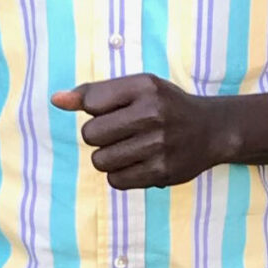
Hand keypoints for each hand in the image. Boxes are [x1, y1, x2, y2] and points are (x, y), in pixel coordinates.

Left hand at [52, 74, 226, 187]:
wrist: (212, 130)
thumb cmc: (165, 106)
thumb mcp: (137, 88)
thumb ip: (94, 92)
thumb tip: (55, 100)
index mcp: (145, 87)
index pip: (91, 102)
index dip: (95, 110)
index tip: (114, 111)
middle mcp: (153, 113)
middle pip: (91, 134)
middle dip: (99, 136)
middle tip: (122, 132)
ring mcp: (159, 145)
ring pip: (100, 160)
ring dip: (108, 157)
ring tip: (129, 148)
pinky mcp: (162, 172)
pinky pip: (116, 180)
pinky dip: (120, 174)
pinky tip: (138, 163)